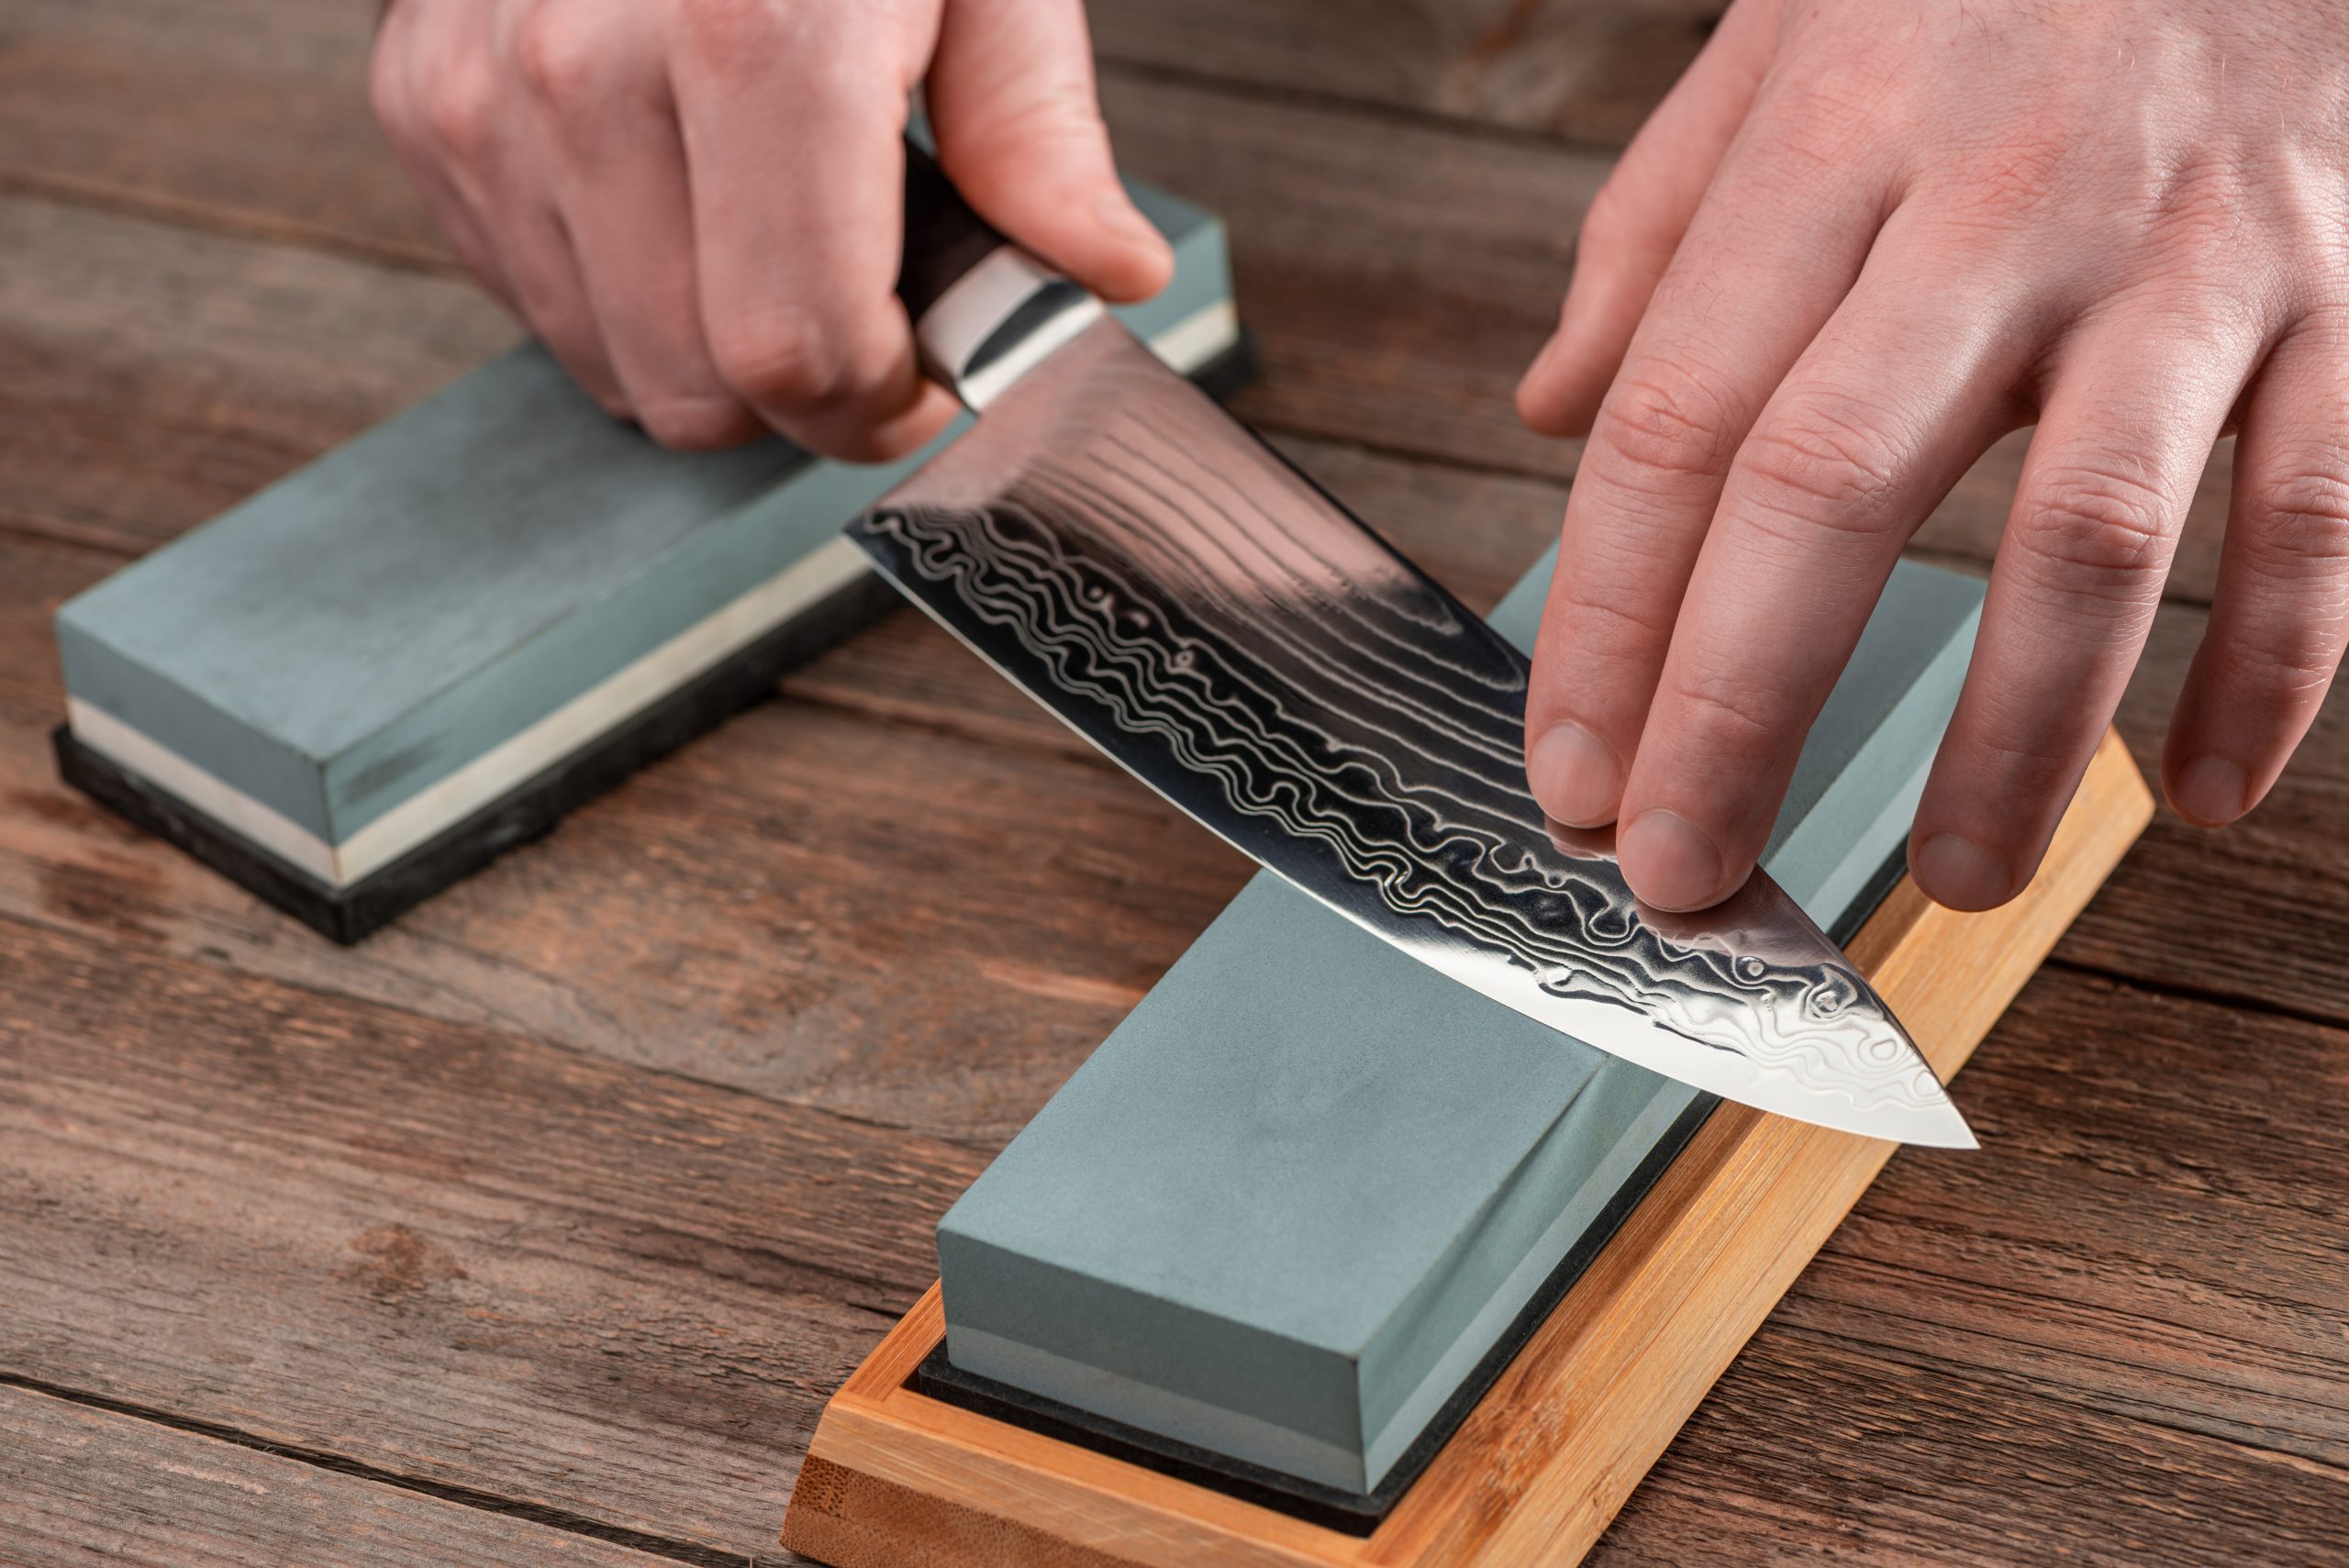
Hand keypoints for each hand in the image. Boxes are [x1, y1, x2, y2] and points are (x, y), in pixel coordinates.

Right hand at [370, 0, 1170, 459]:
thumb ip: (1035, 129)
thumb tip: (1105, 274)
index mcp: (751, 37)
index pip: (797, 350)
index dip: (881, 402)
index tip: (926, 372)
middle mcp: (587, 74)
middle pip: (701, 391)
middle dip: (806, 393)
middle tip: (865, 315)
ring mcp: (483, 95)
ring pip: (616, 369)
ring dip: (711, 347)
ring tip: (770, 224)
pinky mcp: (422, 107)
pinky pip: (538, 304)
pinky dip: (623, 291)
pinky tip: (680, 192)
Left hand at [1514, 0, 2348, 911]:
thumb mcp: (1782, 40)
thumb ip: (1655, 231)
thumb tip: (1546, 406)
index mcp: (1830, 145)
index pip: (1677, 424)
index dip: (1609, 622)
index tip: (1572, 775)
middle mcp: (1998, 203)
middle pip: (1836, 491)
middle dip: (1741, 708)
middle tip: (1686, 873)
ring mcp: (2186, 254)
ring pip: (2090, 532)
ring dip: (2017, 736)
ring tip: (1953, 877)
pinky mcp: (2346, 289)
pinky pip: (2320, 510)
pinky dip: (2277, 666)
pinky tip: (2209, 791)